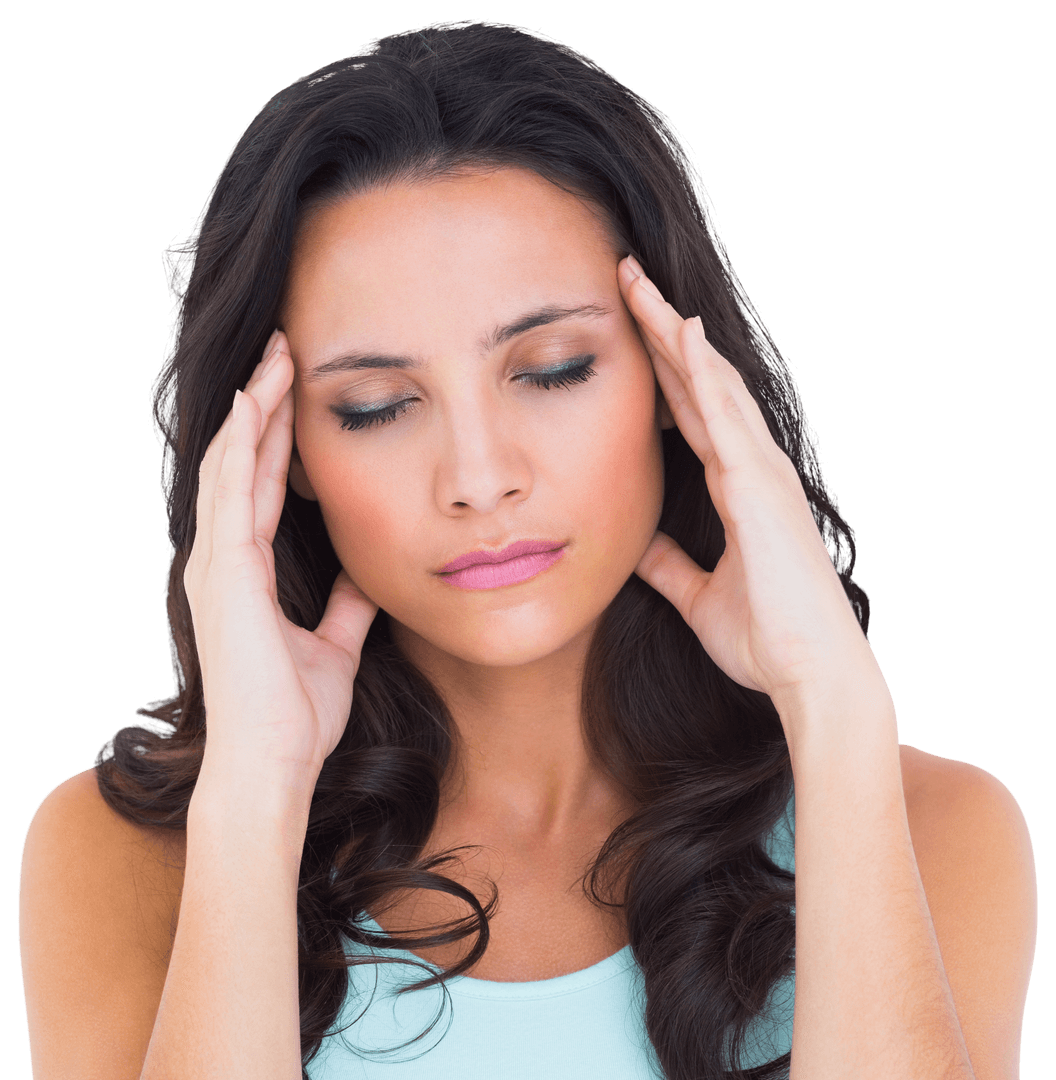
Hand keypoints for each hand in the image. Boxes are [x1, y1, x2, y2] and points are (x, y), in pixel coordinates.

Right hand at [183, 330, 379, 775]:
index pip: (263, 487)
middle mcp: (225, 561)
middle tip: (282, 352)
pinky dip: (240, 446)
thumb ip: (347, 606)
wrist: (273, 764)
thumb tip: (370, 575)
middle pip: (243, 464)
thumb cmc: (296, 716)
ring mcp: (218, 564)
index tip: (294, 394)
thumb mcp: (335, 646)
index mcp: (248, 574)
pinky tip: (251, 405)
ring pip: (234, 465)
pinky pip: (232, 494)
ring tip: (273, 358)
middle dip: (262, 407)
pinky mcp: (225, 574)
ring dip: (253, 409)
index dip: (276, 439)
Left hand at [619, 256, 870, 708]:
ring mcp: (759, 472)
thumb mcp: (698, 596)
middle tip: (628, 279)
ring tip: (640, 283)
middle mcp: (752, 468)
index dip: (663, 367)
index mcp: (737, 488)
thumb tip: (636, 546)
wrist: (809, 674)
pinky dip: (705, 373)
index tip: (631, 328)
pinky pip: (726, 419)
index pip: (691, 412)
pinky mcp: (759, 488)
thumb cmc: (766, 639)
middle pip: (700, 383)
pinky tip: (684, 331)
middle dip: (663, 331)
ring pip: (712, 385)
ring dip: (676, 332)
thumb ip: (669, 566)